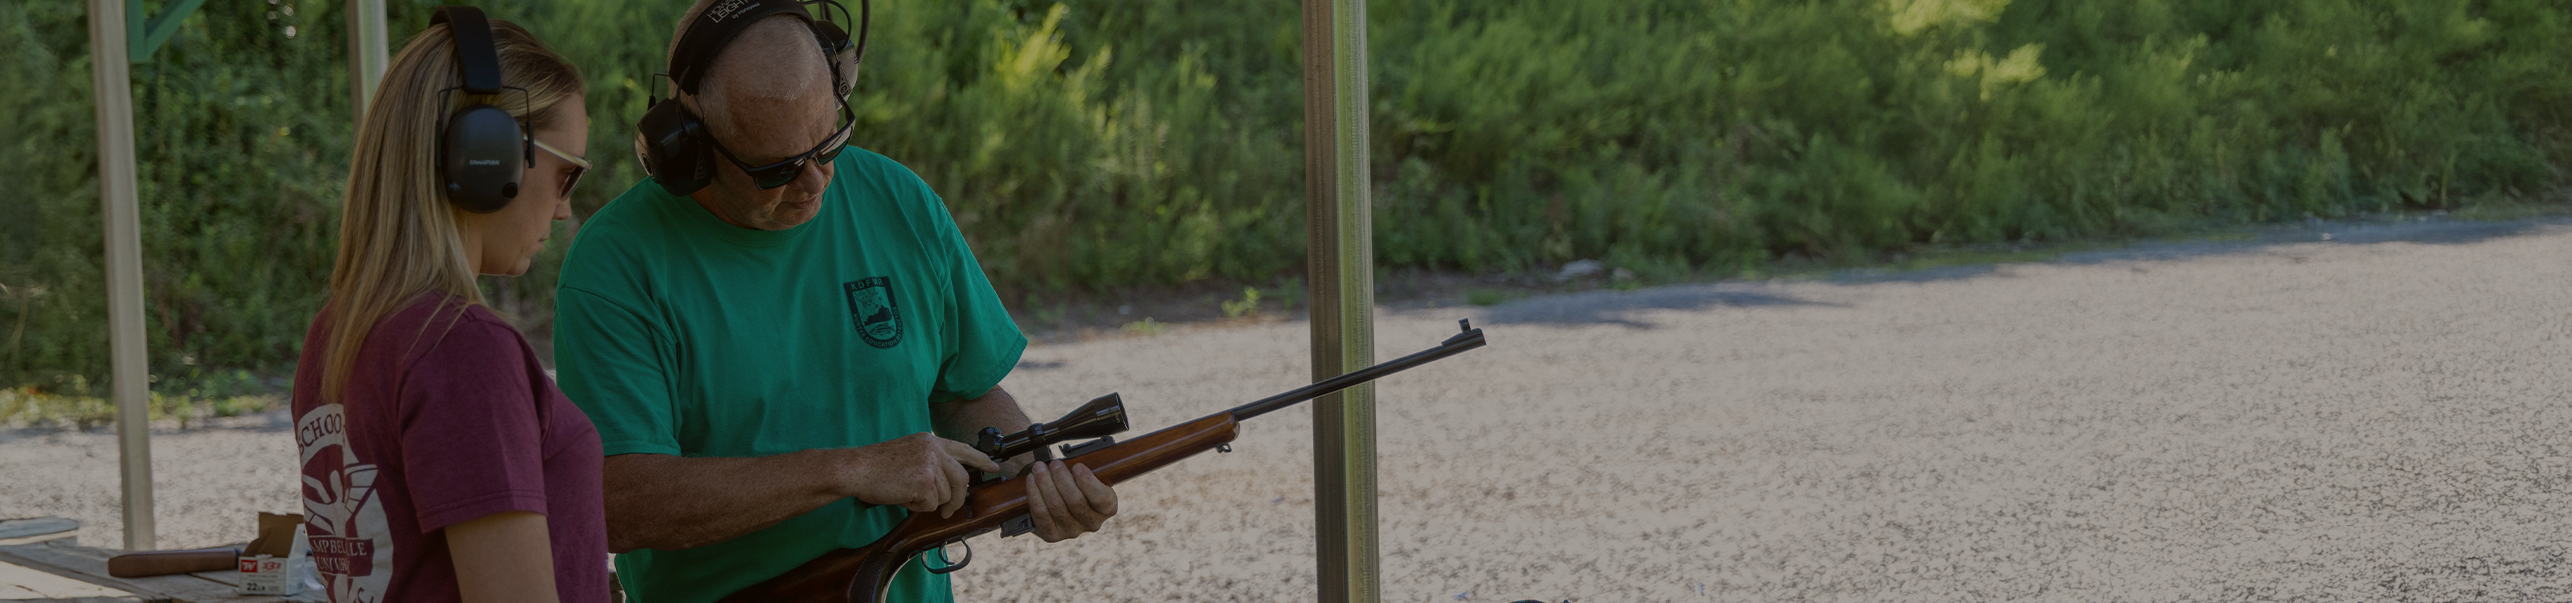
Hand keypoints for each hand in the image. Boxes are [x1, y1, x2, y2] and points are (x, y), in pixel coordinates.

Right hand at [837, 433, 1000, 518]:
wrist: (855, 468)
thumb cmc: (874, 466)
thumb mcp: (907, 453)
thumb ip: (929, 461)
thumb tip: (946, 484)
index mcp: (930, 440)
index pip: (963, 448)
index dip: (981, 459)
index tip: (994, 466)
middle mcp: (934, 449)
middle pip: (961, 479)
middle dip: (957, 499)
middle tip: (947, 511)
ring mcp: (930, 464)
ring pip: (945, 495)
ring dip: (927, 502)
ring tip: (906, 493)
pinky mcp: (925, 481)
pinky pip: (930, 504)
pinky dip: (916, 507)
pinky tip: (901, 496)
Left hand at [1023, 461, 1116, 541]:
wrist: (1063, 507)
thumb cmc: (1078, 487)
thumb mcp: (1088, 478)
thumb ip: (1084, 472)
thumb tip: (1068, 463)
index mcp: (1107, 508)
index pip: (1101, 498)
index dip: (1087, 481)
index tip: (1077, 466)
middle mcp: (1092, 523)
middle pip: (1075, 500)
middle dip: (1061, 478)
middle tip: (1054, 464)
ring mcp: (1072, 531)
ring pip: (1056, 505)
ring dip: (1044, 483)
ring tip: (1039, 468)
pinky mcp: (1053, 535)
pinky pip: (1041, 514)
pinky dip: (1034, 494)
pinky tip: (1032, 481)